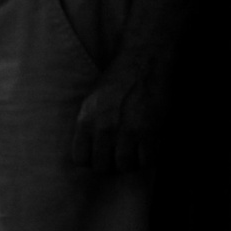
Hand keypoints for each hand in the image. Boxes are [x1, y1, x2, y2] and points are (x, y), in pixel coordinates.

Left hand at [74, 55, 167, 175]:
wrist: (143, 63)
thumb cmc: (117, 80)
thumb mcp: (92, 101)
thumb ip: (88, 125)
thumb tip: (89, 149)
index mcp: (86, 120)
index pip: (80, 159)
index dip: (90, 161)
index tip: (99, 156)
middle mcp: (104, 128)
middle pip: (102, 167)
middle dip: (110, 165)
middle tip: (118, 157)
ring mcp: (128, 131)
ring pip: (125, 166)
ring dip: (130, 163)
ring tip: (134, 154)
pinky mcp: (150, 131)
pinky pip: (147, 160)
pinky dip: (148, 158)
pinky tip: (148, 149)